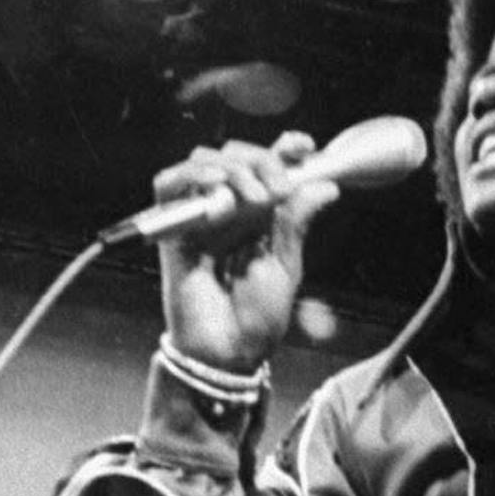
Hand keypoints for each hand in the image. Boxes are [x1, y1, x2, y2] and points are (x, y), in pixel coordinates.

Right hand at [151, 132, 341, 372]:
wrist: (230, 351)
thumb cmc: (257, 317)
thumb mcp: (286, 264)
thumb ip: (296, 221)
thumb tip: (326, 185)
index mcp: (259, 215)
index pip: (267, 166)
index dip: (284, 148)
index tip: (304, 144)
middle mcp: (228, 209)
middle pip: (235, 155)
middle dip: (261, 160)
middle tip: (279, 189)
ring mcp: (199, 215)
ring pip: (204, 161)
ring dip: (234, 169)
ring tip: (255, 198)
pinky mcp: (171, 228)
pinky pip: (168, 184)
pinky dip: (190, 176)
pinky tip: (216, 184)